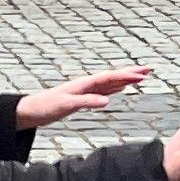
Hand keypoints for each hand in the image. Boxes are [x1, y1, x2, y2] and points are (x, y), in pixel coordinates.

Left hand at [10, 65, 147, 129]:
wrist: (30, 110)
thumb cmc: (45, 106)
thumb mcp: (66, 105)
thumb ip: (86, 102)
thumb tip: (107, 102)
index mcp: (84, 84)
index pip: (110, 77)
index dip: (127, 76)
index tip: (143, 76)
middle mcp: (86, 84)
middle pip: (113, 77)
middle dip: (131, 73)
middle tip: (149, 70)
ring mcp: (84, 91)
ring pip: (110, 83)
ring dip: (125, 80)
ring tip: (140, 77)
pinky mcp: (81, 98)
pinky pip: (103, 91)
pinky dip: (114, 89)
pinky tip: (119, 89)